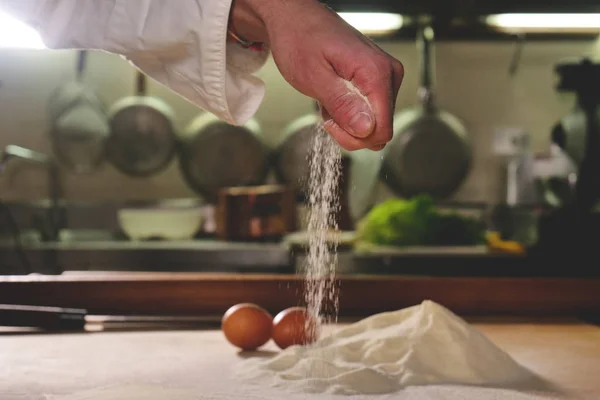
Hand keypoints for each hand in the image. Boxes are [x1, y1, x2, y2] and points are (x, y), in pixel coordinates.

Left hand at [230, 0, 403, 150]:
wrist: (296, 19)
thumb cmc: (300, 39)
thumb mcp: (314, 77)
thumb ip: (342, 105)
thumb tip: (366, 129)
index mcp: (376, 73)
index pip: (382, 130)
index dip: (354, 137)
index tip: (330, 124)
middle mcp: (388, 74)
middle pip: (379, 130)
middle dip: (349, 130)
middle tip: (325, 111)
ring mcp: (384, 77)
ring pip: (373, 123)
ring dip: (346, 120)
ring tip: (327, 99)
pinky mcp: (377, 79)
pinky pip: (368, 111)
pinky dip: (347, 111)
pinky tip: (333, 96)